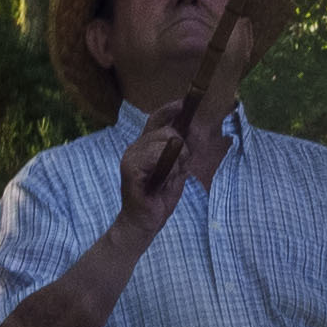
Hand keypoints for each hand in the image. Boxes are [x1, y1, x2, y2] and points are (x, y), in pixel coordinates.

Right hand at [113, 108, 232, 224]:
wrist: (145, 222)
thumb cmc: (160, 196)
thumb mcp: (178, 169)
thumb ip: (184, 151)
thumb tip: (195, 130)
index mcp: (145, 145)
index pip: (157, 119)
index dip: (170, 110)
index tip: (184, 105)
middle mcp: (136, 147)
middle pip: (167, 130)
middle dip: (183, 147)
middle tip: (181, 166)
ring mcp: (131, 156)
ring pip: (165, 142)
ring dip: (177, 161)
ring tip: (170, 177)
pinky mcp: (131, 168)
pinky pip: (158, 157)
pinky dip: (169, 169)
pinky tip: (163, 181)